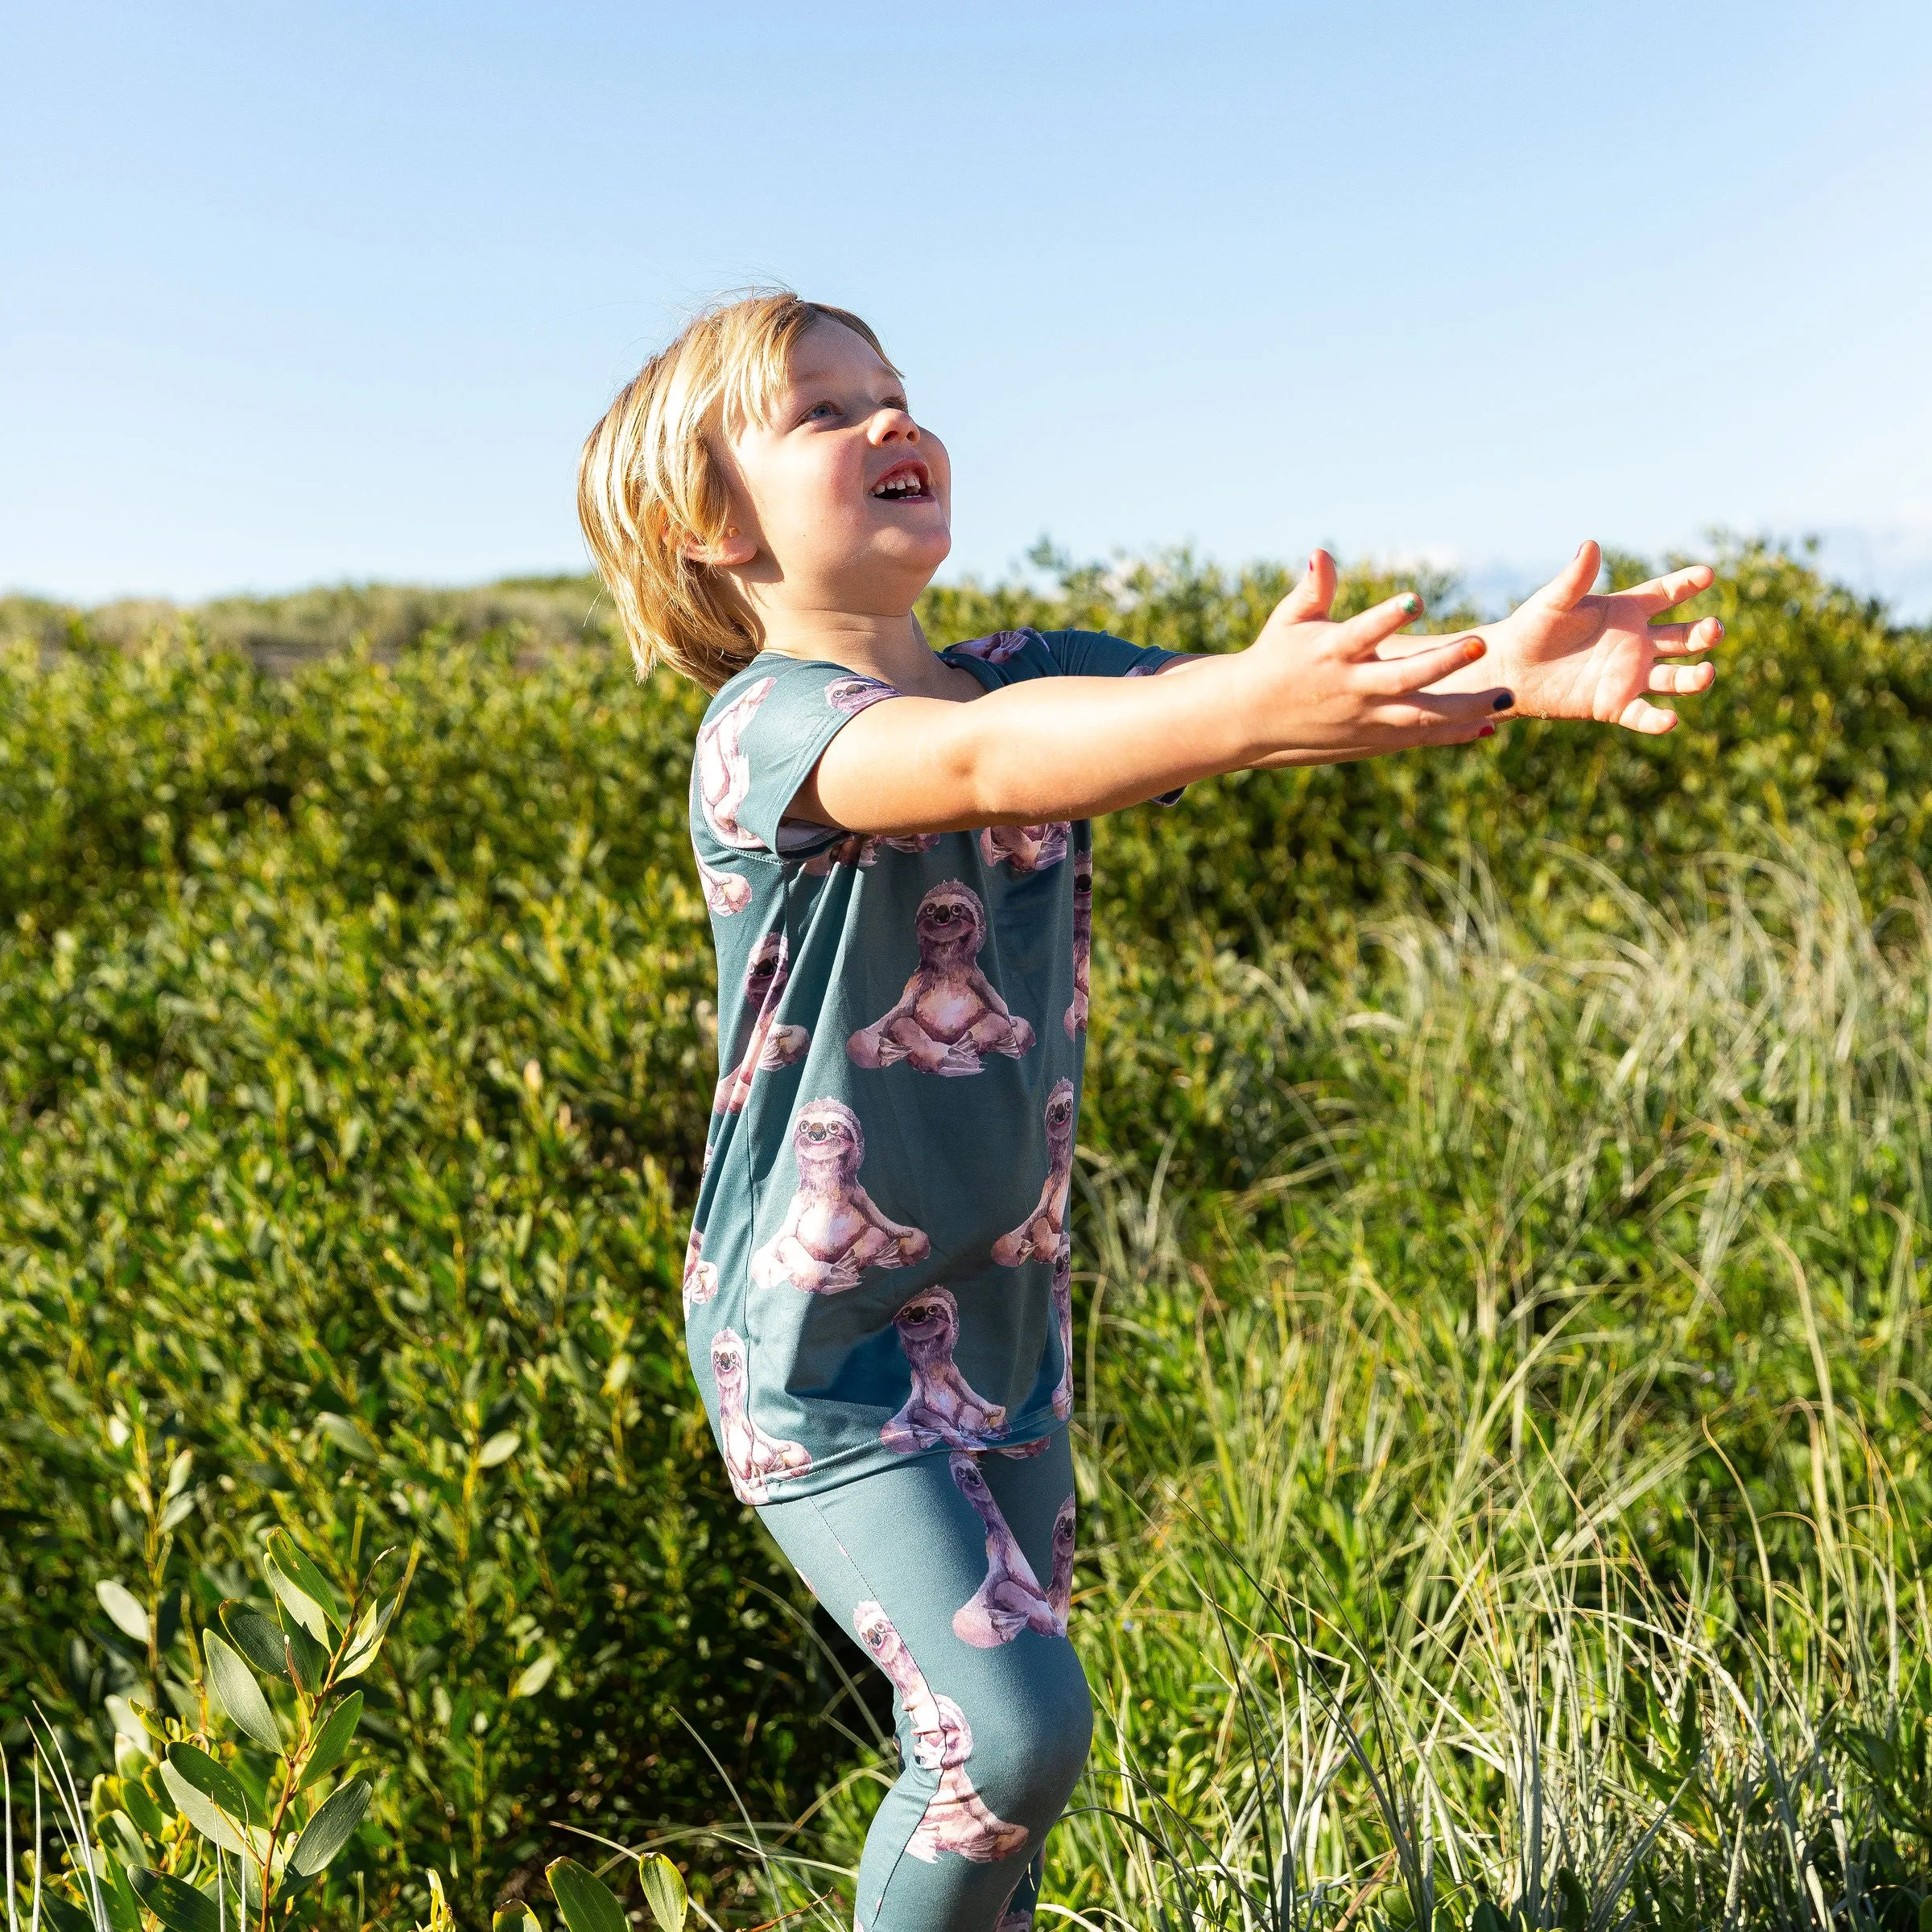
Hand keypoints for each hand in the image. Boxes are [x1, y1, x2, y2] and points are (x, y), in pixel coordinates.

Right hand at [1236, 549, 1507, 757]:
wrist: (1251, 717)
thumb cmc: (1276, 657)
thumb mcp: (1289, 619)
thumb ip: (1313, 588)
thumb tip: (1320, 553)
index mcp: (1331, 652)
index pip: (1363, 632)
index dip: (1388, 617)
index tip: (1416, 598)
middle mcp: (1352, 687)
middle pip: (1402, 678)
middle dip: (1442, 663)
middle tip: (1478, 642)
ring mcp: (1364, 716)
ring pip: (1419, 715)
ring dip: (1464, 708)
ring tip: (1506, 696)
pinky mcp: (1371, 737)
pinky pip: (1418, 736)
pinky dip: (1452, 734)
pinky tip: (1489, 726)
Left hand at [1475, 540, 1721, 733]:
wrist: (1511, 670)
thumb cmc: (1532, 628)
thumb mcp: (1553, 601)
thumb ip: (1575, 578)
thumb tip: (1590, 545)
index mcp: (1627, 610)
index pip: (1666, 594)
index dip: (1687, 583)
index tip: (1707, 574)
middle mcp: (1637, 642)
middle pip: (1682, 638)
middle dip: (1703, 634)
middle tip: (1713, 629)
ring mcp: (1630, 675)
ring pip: (1674, 677)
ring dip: (1693, 677)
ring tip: (1705, 673)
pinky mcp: (1615, 705)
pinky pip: (1643, 714)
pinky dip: (1658, 720)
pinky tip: (1669, 721)